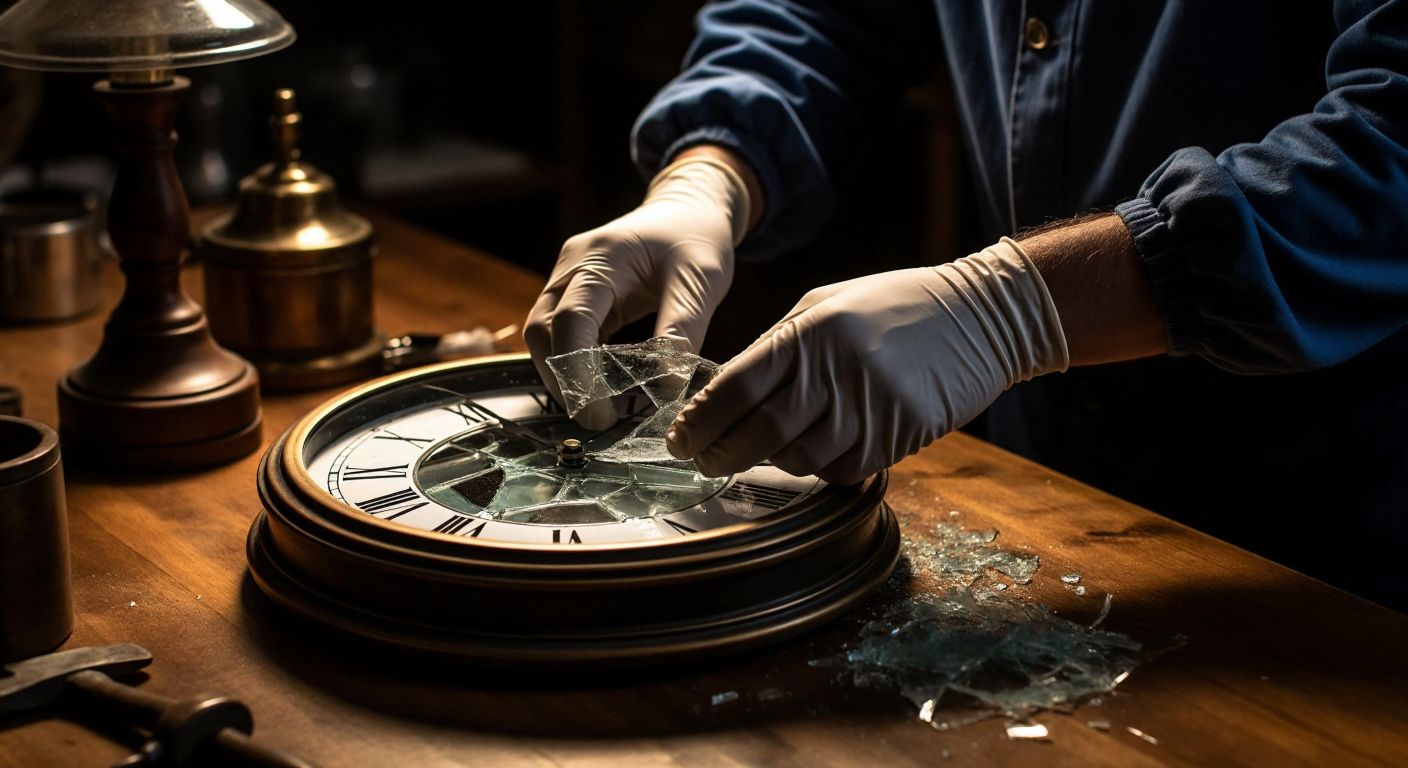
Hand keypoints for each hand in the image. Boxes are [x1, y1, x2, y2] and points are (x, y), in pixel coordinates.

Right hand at [525, 154, 750, 428]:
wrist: (687, 209)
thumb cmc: (696, 239)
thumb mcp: (700, 281)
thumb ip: (681, 331)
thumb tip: (666, 389)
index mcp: (602, 257)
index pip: (572, 318)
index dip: (578, 372)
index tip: (599, 414)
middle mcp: (572, 266)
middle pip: (542, 331)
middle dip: (563, 381)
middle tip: (599, 421)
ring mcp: (567, 278)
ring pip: (543, 337)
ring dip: (564, 376)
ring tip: (602, 410)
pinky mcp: (574, 293)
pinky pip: (561, 334)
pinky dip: (575, 364)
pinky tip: (602, 388)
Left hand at [665, 238, 1069, 484]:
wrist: (981, 318)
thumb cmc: (894, 304)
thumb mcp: (825, 303)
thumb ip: (777, 344)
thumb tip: (726, 387)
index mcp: (810, 333)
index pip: (736, 387)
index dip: (700, 419)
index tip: (679, 437)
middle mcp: (836, 373)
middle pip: (759, 433)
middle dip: (720, 454)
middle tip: (703, 459)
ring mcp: (869, 410)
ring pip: (798, 460)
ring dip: (770, 461)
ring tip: (760, 449)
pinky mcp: (898, 438)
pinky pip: (840, 470)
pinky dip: (817, 468)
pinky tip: (814, 449)